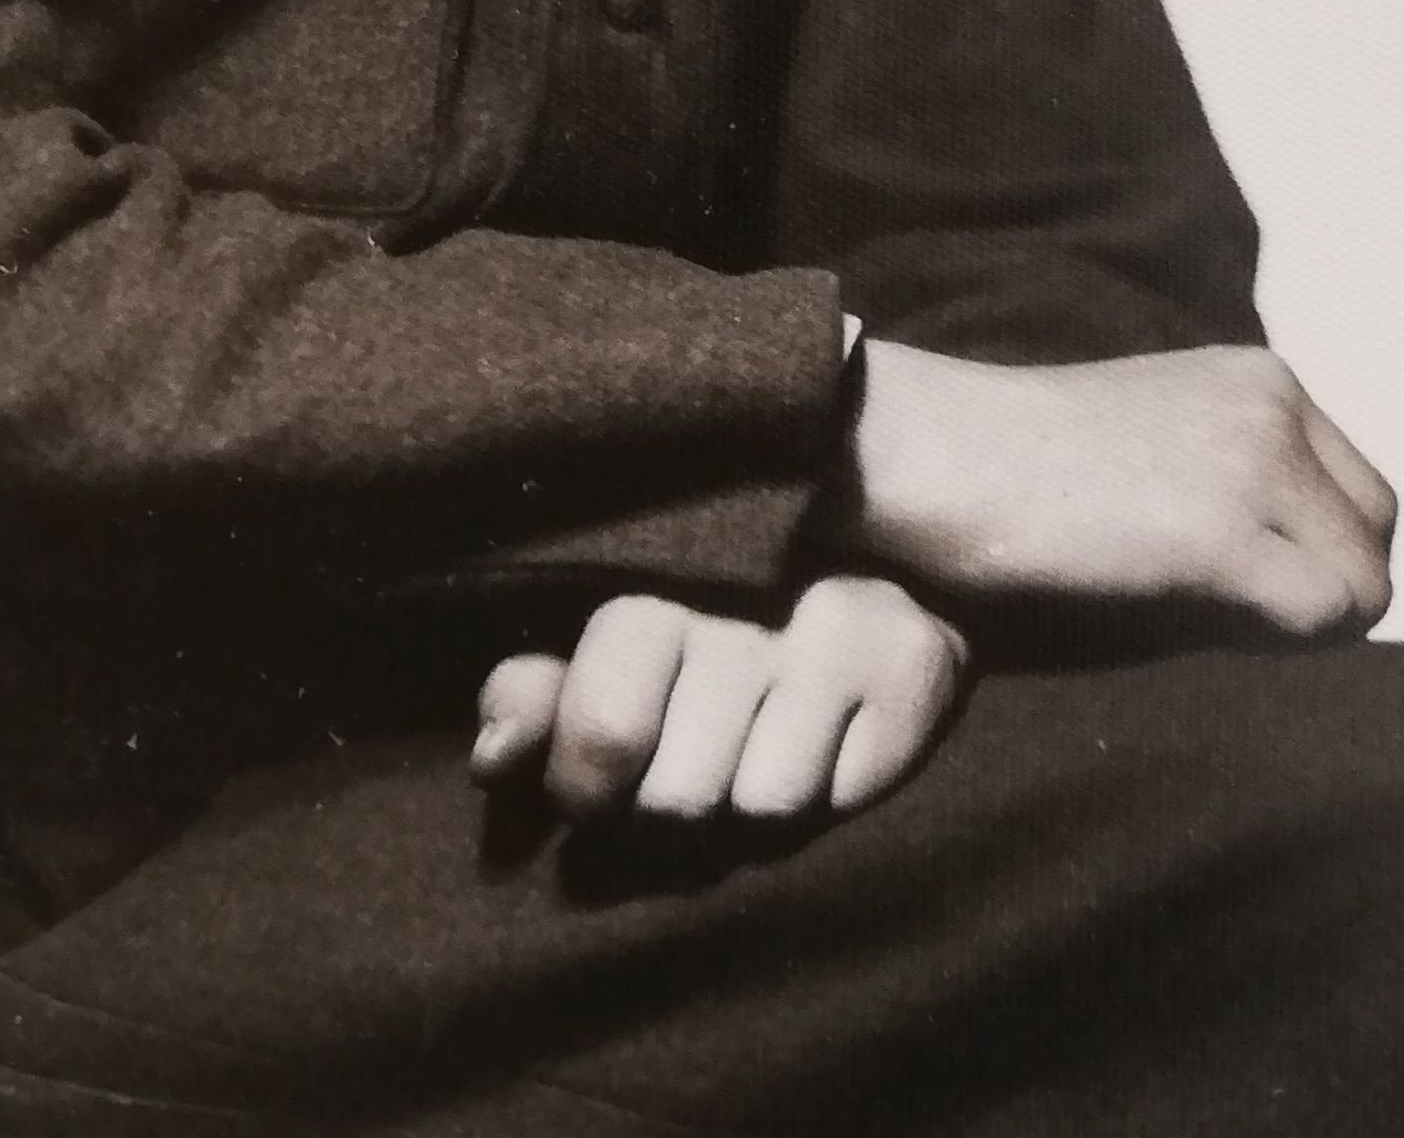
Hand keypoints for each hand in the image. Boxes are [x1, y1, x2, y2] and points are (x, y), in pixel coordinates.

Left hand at [470, 575, 965, 821]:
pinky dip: (826, 797)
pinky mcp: (908, 661)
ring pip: (756, 807)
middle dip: (672, 819)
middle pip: (674, 795)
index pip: (598, 728)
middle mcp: (729, 596)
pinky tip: (826, 747)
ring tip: (757, 757)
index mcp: (638, 585)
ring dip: (751, 815)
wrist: (884, 584)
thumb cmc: (713, 651)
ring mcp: (823, 625)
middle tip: (688, 780)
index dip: (585, 784)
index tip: (590, 790)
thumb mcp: (607, 675)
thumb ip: (535, 699)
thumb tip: (495, 755)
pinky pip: (837, 797)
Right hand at [851, 341, 1395, 636]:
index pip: (1362, 493)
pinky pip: (1322, 619)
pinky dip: (1276, 645)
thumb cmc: (1029, 464)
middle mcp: (1275, 406)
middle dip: (1327, 587)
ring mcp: (1253, 464)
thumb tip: (1321, 583)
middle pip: (1377, 537)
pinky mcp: (1222, 533)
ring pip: (1364, 588)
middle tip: (1234, 609)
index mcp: (1263, 378)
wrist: (941, 453)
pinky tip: (1195, 622)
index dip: (1318, 552)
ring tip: (1208, 616)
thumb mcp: (1167, 440)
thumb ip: (1247, 477)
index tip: (1242, 573)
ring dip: (1304, 625)